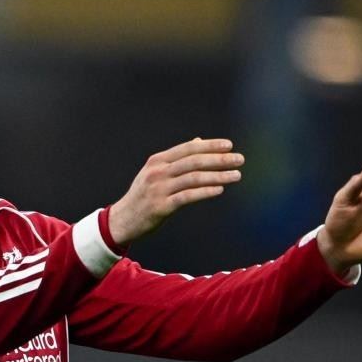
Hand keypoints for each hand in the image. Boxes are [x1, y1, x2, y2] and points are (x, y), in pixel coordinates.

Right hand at [108, 138, 242, 245]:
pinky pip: (187, 196)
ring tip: (236, 175)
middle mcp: (158, 172)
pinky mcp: (161, 207)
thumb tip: (199, 141)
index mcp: (157, 161)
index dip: (210, 145)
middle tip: (239, 159)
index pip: (188, 148)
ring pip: (194, 178)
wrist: (122, 220)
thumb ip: (177, 158)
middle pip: (194, 161)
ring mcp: (159, 189)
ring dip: (218, 175)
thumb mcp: (155, 173)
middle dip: (219, 159)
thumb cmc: (143, 195)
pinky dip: (205, 192)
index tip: (229, 145)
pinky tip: (220, 189)